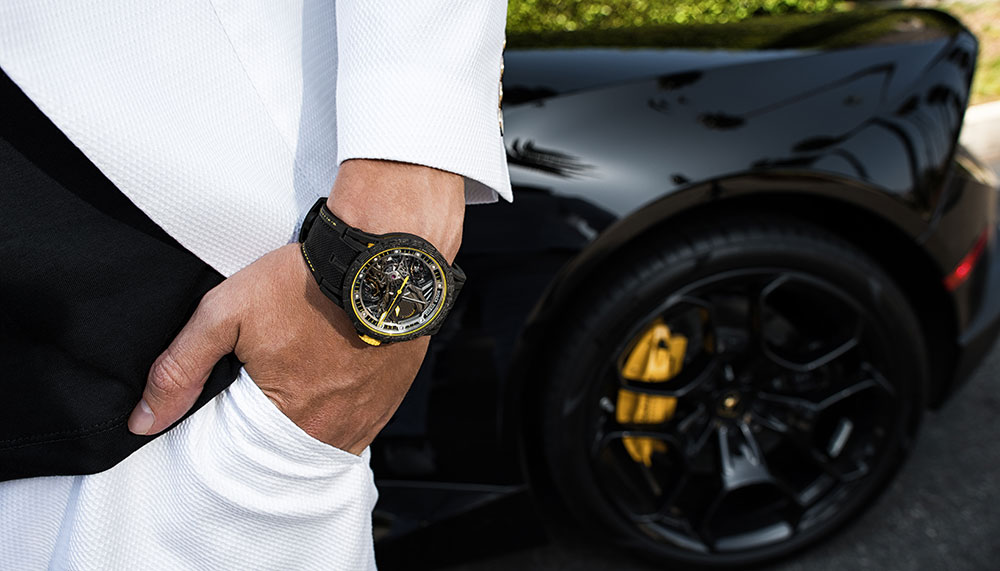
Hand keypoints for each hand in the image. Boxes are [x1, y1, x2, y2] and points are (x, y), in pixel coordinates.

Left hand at [127, 160, 464, 453]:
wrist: (382, 254)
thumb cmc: (305, 281)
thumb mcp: (225, 313)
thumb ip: (179, 368)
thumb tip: (143, 421)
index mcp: (287, 419)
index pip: (243, 448)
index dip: (234, 415)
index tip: (239, 381)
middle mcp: (332, 429)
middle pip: (286, 445)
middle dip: (272, 417)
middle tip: (272, 370)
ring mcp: (367, 416)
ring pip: (325, 436)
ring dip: (310, 415)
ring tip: (304, 369)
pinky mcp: (392, 398)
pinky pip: (359, 421)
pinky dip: (342, 405)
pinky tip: (333, 371)